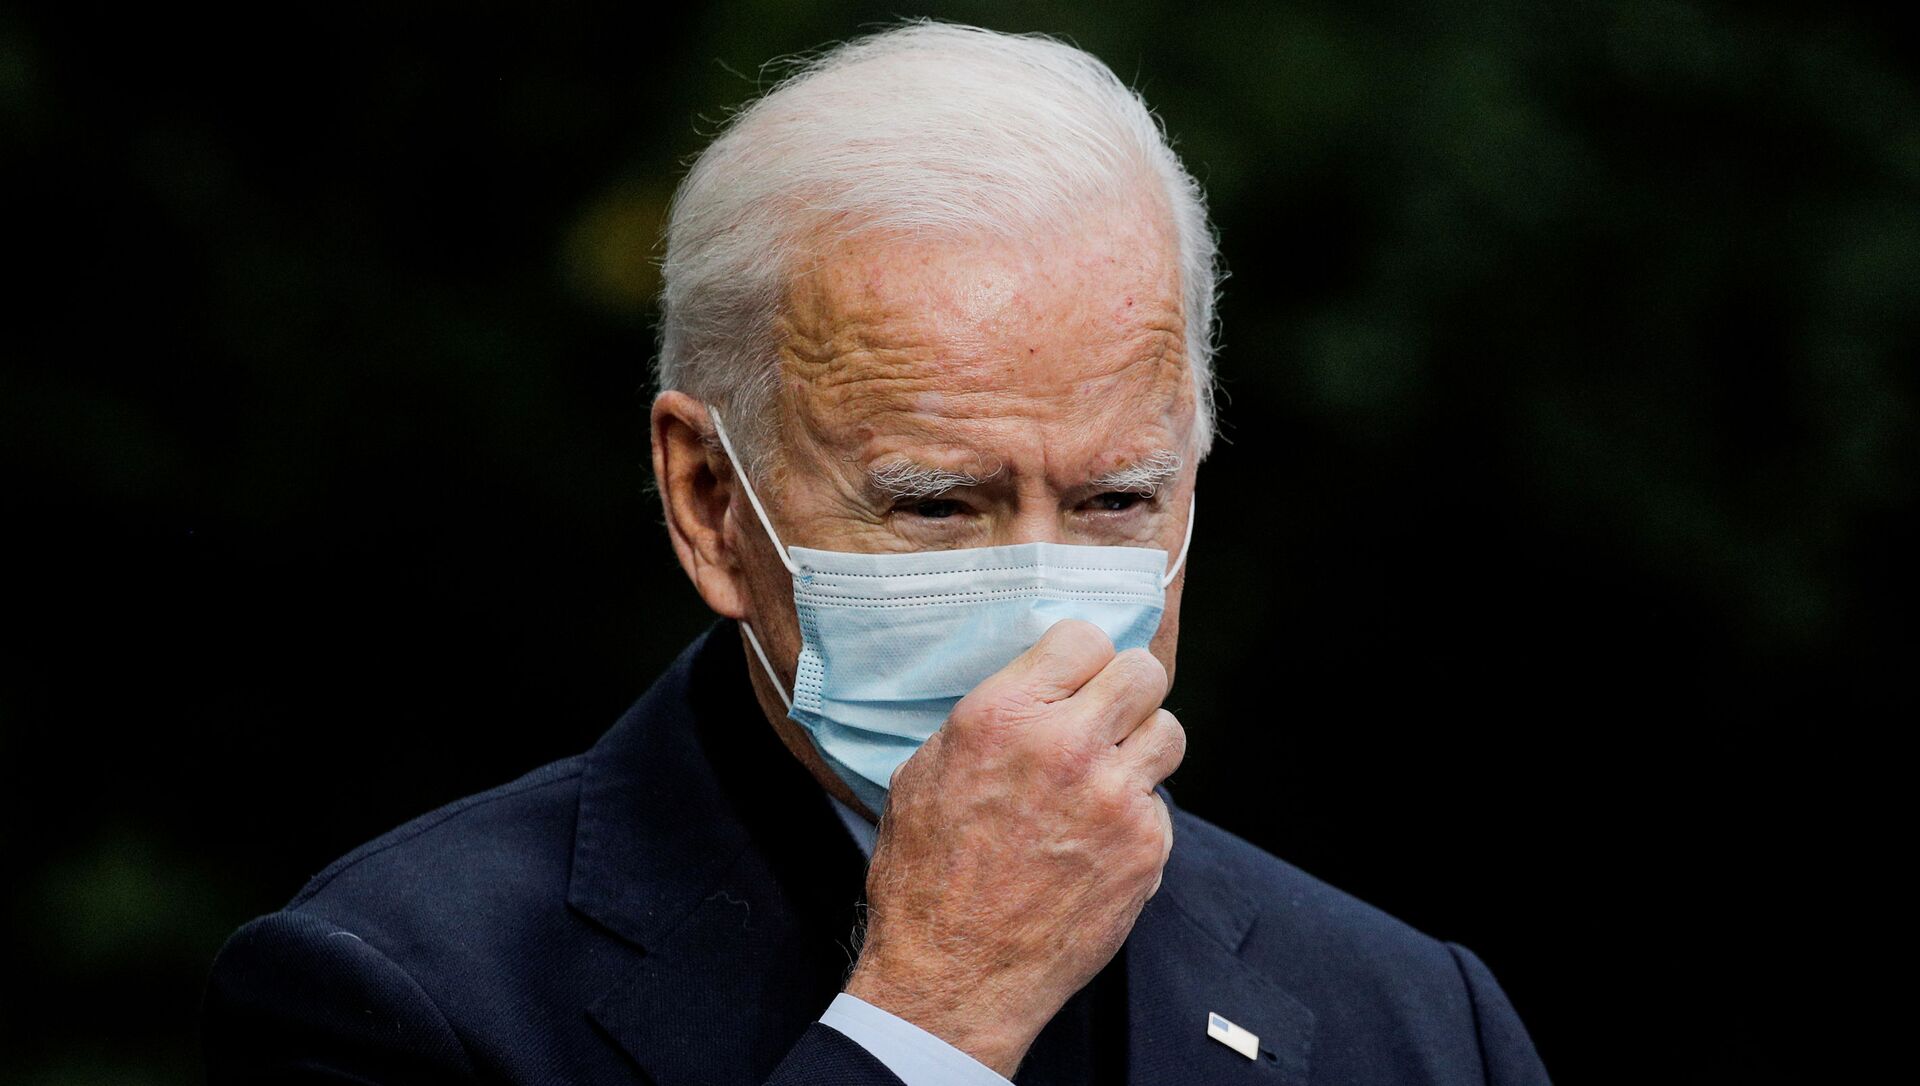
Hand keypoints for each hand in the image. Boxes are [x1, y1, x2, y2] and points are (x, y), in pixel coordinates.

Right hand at [842, 619, 1185, 1076]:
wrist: (952, 976)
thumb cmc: (925, 880)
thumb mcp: (921, 775)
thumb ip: (984, 723)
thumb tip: (1027, 695)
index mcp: (1003, 715)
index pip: (1082, 637)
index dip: (1080, 658)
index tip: (1075, 678)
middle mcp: (1066, 745)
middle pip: (1143, 672)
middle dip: (1127, 691)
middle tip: (1107, 717)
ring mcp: (1114, 798)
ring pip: (1168, 733)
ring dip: (1142, 749)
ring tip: (1108, 776)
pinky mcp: (1145, 848)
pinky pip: (1160, 806)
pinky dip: (1135, 818)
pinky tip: (1096, 842)